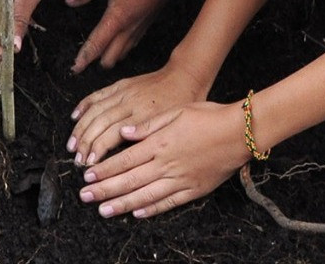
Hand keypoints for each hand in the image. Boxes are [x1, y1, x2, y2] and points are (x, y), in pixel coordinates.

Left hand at [65, 0, 189, 72]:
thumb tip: (69, 0)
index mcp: (117, 18)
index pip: (97, 45)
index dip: (84, 58)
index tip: (74, 69)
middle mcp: (129, 28)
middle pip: (110, 58)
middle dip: (95, 61)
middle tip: (82, 60)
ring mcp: (141, 28)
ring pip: (123, 53)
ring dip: (109, 57)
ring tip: (97, 55)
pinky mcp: (148, 23)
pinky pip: (132, 44)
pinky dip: (122, 49)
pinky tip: (118, 43)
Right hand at [68, 62, 205, 168]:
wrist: (185, 76)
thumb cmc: (183, 105)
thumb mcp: (174, 127)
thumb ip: (152, 139)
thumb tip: (131, 158)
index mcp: (143, 117)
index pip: (113, 136)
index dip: (98, 151)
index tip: (90, 166)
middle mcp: (130, 104)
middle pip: (100, 125)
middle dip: (85, 144)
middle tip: (77, 160)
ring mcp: (123, 93)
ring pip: (95, 111)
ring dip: (80, 128)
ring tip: (72, 145)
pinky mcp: (121, 84)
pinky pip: (98, 95)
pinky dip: (84, 105)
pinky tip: (74, 116)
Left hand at [77, 99, 248, 218]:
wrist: (239, 132)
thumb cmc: (208, 116)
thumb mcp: (176, 111)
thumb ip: (148, 125)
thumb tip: (124, 132)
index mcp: (159, 144)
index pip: (124, 160)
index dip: (104, 169)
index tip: (88, 176)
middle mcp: (166, 164)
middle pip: (129, 180)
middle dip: (105, 190)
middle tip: (85, 197)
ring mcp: (180, 179)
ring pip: (145, 196)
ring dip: (122, 204)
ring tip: (103, 210)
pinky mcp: (194, 189)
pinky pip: (169, 202)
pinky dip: (152, 209)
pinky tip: (137, 214)